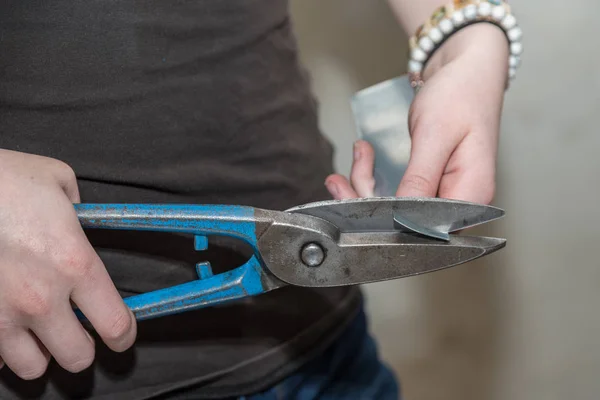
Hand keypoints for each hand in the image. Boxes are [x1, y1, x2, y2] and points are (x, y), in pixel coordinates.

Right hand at [0, 149, 135, 378]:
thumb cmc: (3, 179)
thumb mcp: (57, 180)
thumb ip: (78, 209)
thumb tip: (79, 218)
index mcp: (74, 263)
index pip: (115, 324)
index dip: (124, 335)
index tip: (122, 333)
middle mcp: (41, 298)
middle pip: (77, 357)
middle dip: (82, 346)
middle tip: (77, 331)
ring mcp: (1, 314)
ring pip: (33, 367)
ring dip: (41, 352)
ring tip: (39, 331)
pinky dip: (2, 348)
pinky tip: (6, 323)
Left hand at [325, 24, 508, 204]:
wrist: (469, 69)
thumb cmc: (462, 94)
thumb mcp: (435, 134)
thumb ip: (420, 178)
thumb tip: (403, 218)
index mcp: (472, 194)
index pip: (424, 227)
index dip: (386, 219)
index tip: (355, 199)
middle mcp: (461, 200)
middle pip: (406, 220)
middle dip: (367, 199)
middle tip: (339, 180)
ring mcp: (446, 192)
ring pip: (396, 207)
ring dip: (367, 184)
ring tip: (357, 156)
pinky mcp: (432, 182)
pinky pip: (399, 191)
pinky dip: (376, 177)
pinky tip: (364, 158)